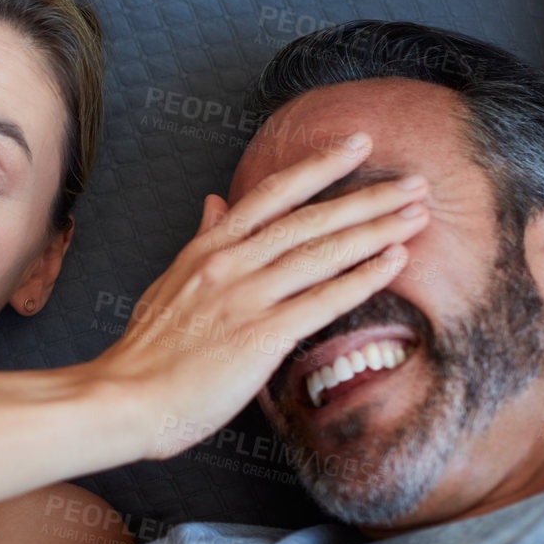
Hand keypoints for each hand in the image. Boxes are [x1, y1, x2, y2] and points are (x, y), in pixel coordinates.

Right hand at [94, 132, 429, 460]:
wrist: (126, 398)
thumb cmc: (147, 352)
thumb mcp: (170, 282)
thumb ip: (201, 241)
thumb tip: (216, 202)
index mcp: (207, 249)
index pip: (271, 194)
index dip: (318, 166)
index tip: (357, 145)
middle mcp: (229, 263)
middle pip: (309, 219)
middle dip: (367, 198)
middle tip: (413, 182)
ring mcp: (245, 296)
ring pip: (322, 253)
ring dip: (375, 231)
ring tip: (417, 216)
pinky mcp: (262, 335)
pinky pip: (323, 300)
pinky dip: (362, 278)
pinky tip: (394, 263)